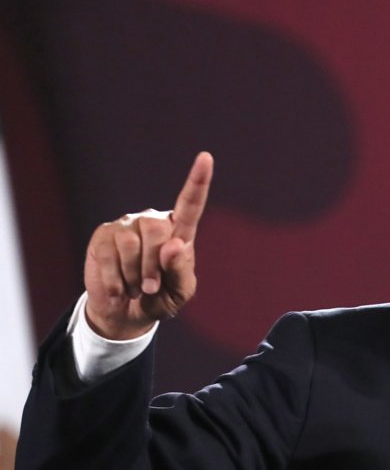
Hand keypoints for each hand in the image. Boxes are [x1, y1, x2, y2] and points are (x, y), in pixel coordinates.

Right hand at [83, 152, 212, 339]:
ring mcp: (126, 226)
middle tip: (150, 288)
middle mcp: (153, 222)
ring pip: (131, 245)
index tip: (206, 157)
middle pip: (158, 232)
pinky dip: (115, 281)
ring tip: (134, 287)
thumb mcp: (179, 292)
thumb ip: (180, 271)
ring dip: (134, 276)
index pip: (191, 204)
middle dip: (154, 267)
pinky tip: (118, 290)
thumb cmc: (159, 298)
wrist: (125, 312)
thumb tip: (173, 245)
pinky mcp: (103, 235)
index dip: (198, 181)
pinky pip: (109, 256)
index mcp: (179, 233)